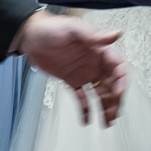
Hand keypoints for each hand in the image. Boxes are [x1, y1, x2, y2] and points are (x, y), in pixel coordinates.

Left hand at [17, 11, 127, 126]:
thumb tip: (116, 34)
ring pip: (99, 93)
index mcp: (98, 49)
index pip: (117, 66)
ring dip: (104, 107)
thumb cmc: (51, 28)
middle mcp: (94, 62)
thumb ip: (94, 35)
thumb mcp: (73, 29)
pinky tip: (87, 119)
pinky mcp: (71, 80)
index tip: (118, 93)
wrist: (30, 36)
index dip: (121, 80)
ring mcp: (83, 72)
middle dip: (115, 100)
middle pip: (111, 83)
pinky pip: (81, 96)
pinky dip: (85, 108)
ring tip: (106, 122)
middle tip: (113, 114)